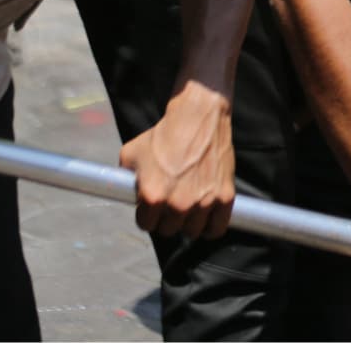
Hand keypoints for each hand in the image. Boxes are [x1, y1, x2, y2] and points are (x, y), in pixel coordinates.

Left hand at [120, 80, 236, 238]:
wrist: (198, 118)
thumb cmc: (163, 135)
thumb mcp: (130, 155)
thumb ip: (126, 179)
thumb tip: (124, 193)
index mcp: (153, 197)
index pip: (146, 225)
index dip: (147, 215)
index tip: (152, 205)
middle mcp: (178, 204)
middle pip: (169, 230)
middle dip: (167, 218)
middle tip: (171, 203)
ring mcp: (204, 202)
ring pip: (193, 231)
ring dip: (189, 223)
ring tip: (189, 209)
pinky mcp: (225, 197)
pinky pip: (218, 228)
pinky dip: (212, 227)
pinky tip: (208, 218)